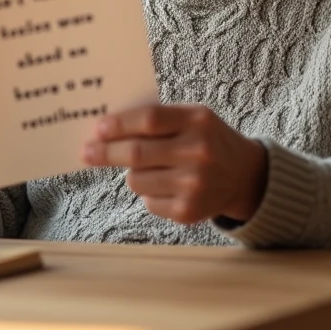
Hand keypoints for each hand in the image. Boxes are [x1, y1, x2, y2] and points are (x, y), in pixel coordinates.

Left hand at [82, 104, 267, 224]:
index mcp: (197, 121)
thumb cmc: (207, 139)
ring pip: (136, 180)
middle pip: (137, 153)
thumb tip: (106, 129)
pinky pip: (148, 201)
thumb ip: (157, 119)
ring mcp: (194, 185)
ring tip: (150, 168)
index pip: (149, 119)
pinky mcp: (188, 212)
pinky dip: (148, 192)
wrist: (244, 176)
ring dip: (132, 174)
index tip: (97, 128)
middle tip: (86, 152)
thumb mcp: (192, 118)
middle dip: (105, 153)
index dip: (119, 124)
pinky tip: (168, 185)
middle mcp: (198, 153)